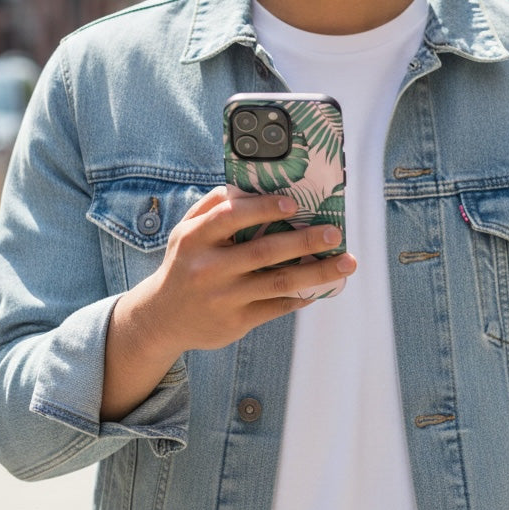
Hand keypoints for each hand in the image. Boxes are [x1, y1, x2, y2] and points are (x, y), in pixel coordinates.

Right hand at [101, 187, 355, 418]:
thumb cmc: (185, 262)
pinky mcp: (236, 323)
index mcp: (195, 238)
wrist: (161, 318)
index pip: (231, 217)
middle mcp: (208, 269)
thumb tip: (252, 186)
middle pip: (263, 251)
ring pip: (279, 282)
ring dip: (318, 272)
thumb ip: (214, 205)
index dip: (264, 208)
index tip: (294, 203)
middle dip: (304, 240)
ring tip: (347, 263)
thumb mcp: (187, 230)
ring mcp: (223, 298)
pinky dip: (302, 295)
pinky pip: (277, 307)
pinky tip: (322, 287)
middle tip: (334, 232)